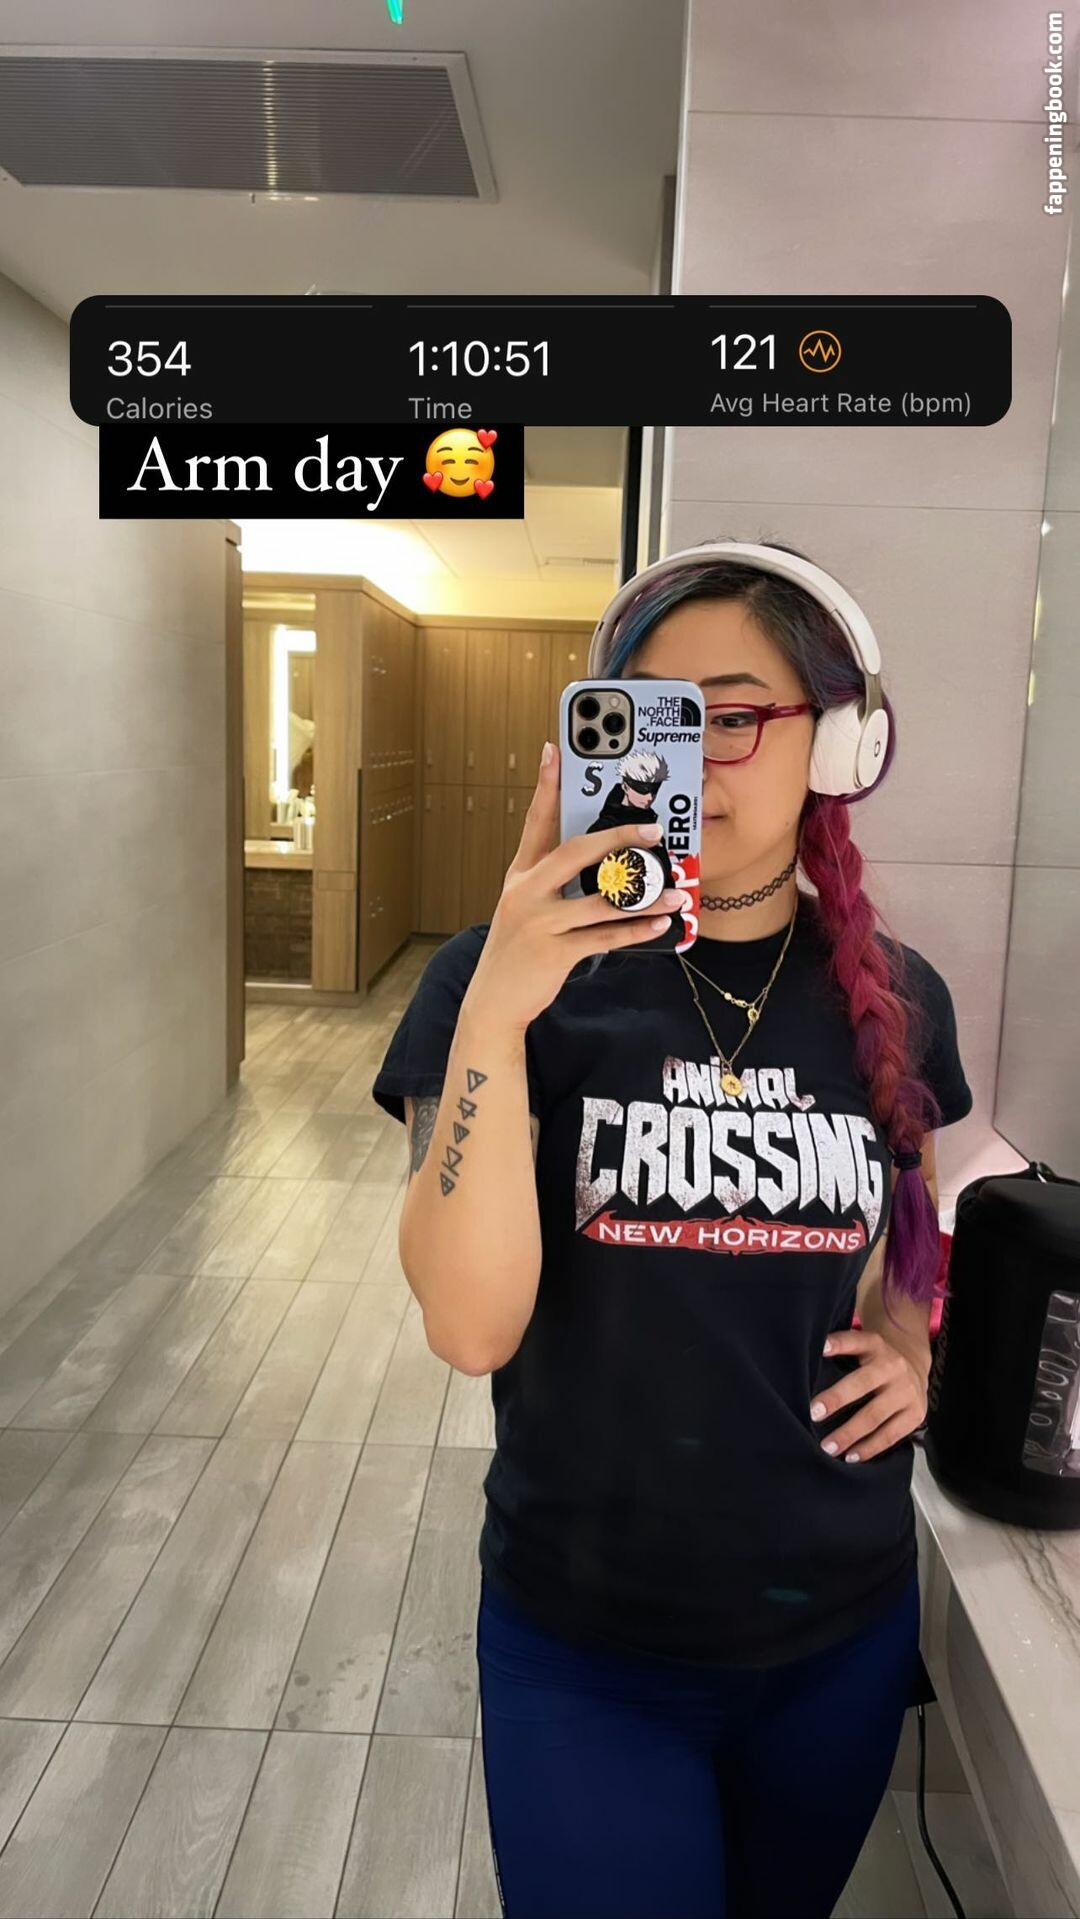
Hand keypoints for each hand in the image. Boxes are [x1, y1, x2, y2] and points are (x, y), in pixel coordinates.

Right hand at [463, 741, 687, 1035]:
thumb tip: (606, 864)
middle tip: (652, 831)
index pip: (535, 821)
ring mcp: (540, 922)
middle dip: (617, 837)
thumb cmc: (519, 949)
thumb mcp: (525, 907)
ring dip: (644, 896)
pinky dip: (636, 930)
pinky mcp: (555, 952)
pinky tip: (660, 923)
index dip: (546, 786)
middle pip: (574, 852)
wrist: (494, 1000)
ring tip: (675, 892)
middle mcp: (526, 892)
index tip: (555, 751)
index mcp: (521, 875)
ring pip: (601, 900)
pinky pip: (605, 936)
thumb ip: (556, 882)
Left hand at [809, 1327, 929, 1463]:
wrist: (916, 1368)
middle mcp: (893, 1366)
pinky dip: (870, 1448)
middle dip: (838, 1398)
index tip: (821, 1348)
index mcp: (876, 1346)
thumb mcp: (862, 1347)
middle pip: (863, 1382)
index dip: (839, 1344)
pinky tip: (852, 1456)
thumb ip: (840, 1350)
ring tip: (829, 1447)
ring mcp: (907, 1392)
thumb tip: (806, 1361)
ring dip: (850, 1433)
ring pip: (876, 1415)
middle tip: (814, 1414)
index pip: (856, 1341)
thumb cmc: (875, 1360)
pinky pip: (891, 1435)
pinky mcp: (916, 1414)